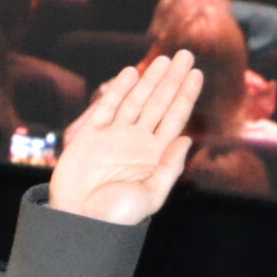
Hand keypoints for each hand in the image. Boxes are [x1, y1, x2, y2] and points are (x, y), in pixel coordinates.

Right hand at [50, 52, 201, 224]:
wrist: (80, 222)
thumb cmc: (117, 216)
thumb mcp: (151, 196)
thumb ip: (169, 168)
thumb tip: (186, 139)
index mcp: (155, 154)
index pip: (175, 117)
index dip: (186, 94)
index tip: (196, 73)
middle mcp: (137, 141)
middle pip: (159, 102)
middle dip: (172, 79)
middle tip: (186, 54)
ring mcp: (114, 136)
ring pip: (135, 100)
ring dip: (149, 80)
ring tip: (163, 60)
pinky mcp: (90, 136)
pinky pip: (106, 107)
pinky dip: (118, 90)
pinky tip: (131, 74)